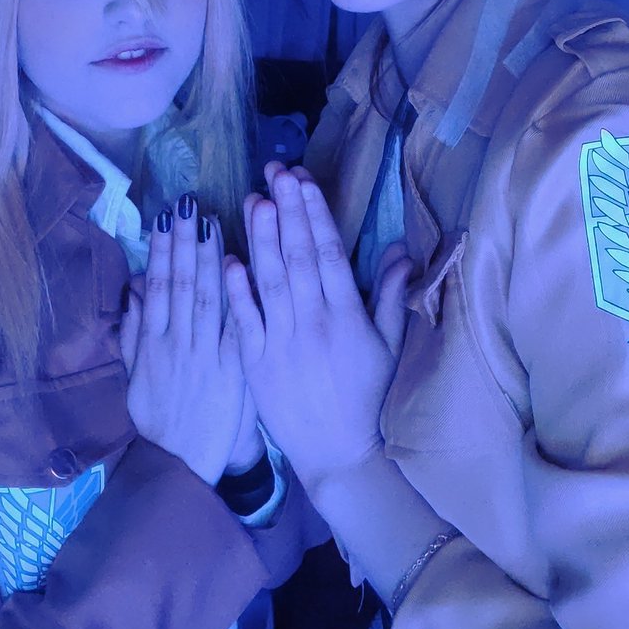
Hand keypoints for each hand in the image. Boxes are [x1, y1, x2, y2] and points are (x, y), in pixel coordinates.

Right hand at [120, 197, 244, 485]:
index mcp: (153, 343)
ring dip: (208, 258)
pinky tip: (239, 269)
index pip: (158, 286)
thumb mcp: (136, 375)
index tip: (167, 217)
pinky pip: (235, 328)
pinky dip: (235, 297)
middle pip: (181, 283)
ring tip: (211, 221)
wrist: (179, 465)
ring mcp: (205, 355)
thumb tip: (133, 288)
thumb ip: (134, 331)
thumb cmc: (158, 420)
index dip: (162, 250)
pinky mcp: (232, 371)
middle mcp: (177, 343)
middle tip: (190, 203)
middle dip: (185, 241)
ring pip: (206, 297)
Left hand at [225, 164, 410, 493]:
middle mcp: (313, 323)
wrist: (342, 456)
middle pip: (297, 257)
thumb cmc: (369, 397)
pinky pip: (244, 321)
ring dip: (261, 238)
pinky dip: (236, 291)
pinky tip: (229, 259)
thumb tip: (399, 249)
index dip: (315, 213)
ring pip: (269, 280)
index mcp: (347, 316)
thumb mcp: (390, 346)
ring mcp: (282, 342)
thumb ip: (390, 295)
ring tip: (253, 200)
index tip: (304, 181)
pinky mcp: (256, 364)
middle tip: (275, 172)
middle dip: (286, 210)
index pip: (328, 253)